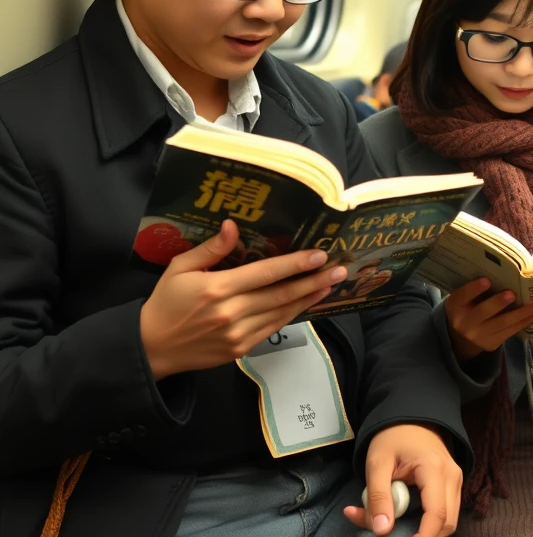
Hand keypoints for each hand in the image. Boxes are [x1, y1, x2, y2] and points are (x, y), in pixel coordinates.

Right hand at [139, 219, 345, 379]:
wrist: (152, 349)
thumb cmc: (166, 303)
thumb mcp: (180, 268)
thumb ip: (210, 248)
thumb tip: (232, 225)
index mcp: (218, 289)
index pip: (266, 273)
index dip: (295, 263)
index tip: (319, 254)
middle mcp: (232, 313)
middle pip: (281, 293)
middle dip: (314, 280)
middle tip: (339, 269)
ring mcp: (238, 334)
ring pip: (282, 312)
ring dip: (309, 297)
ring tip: (331, 284)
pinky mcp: (240, 349)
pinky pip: (273, 328)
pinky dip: (293, 314)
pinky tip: (306, 302)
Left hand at [343, 424, 461, 536]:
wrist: (408, 415)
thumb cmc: (392, 436)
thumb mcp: (377, 463)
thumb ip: (378, 496)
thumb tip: (382, 531)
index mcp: (434, 468)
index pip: (437, 515)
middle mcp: (452, 475)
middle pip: (447, 523)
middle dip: (425, 536)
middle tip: (396, 535)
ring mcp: (456, 479)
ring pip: (448, 520)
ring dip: (425, 530)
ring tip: (396, 524)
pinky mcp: (452, 483)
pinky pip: (445, 511)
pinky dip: (427, 522)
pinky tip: (406, 516)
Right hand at [444, 278, 532, 361]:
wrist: (461, 337)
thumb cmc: (466, 307)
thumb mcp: (463, 298)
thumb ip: (474, 288)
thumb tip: (500, 268)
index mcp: (456, 305)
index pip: (463, 295)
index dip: (474, 288)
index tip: (487, 280)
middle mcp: (465, 322)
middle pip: (483, 312)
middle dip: (499, 303)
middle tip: (512, 294)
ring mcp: (479, 335)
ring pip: (503, 323)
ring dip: (522, 313)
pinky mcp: (492, 343)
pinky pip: (510, 332)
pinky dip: (524, 322)